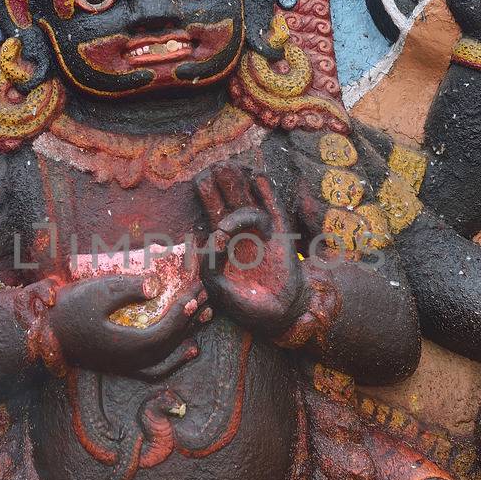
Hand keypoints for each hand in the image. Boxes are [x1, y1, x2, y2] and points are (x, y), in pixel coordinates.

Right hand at [48, 273, 206, 376]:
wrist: (42, 337)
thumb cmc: (67, 312)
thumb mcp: (97, 292)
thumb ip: (128, 289)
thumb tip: (156, 285)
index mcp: (129, 346)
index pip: (168, 328)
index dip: (185, 308)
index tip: (195, 288)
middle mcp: (132, 363)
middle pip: (173, 343)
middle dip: (192, 318)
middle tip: (204, 295)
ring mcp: (127, 368)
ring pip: (168, 359)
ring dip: (188, 337)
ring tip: (204, 318)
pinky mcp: (121, 368)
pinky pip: (156, 370)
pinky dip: (174, 361)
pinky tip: (185, 350)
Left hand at [197, 164, 303, 337]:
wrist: (277, 314)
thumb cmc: (244, 303)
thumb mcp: (216, 286)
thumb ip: (209, 263)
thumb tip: (211, 235)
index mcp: (223, 244)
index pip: (213, 213)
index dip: (208, 196)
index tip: (200, 179)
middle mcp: (241, 233)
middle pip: (230, 201)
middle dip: (223, 184)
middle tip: (215, 165)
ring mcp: (261, 232)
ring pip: (249, 201)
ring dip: (241, 184)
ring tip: (232, 167)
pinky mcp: (280, 235)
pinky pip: (273, 209)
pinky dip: (266, 193)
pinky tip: (259, 177)